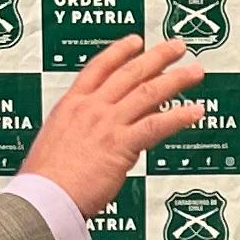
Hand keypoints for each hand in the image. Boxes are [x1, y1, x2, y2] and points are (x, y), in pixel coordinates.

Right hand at [21, 37, 205, 216]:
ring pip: (148, 93)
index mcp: (71, 105)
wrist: (43, 198)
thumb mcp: (56, 141)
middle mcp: (91, 108)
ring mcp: (107, 124)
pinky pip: (156, 126)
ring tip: (195, 72)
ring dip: (176, 79)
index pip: (99, 67)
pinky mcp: (121, 145)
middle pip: (130, 73)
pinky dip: (179, 117)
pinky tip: (196, 112)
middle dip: (157, 56)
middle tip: (177, 47)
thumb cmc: (45, 180)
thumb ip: (80, 131)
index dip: (120, 51)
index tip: (136, 41)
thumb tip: (101, 133)